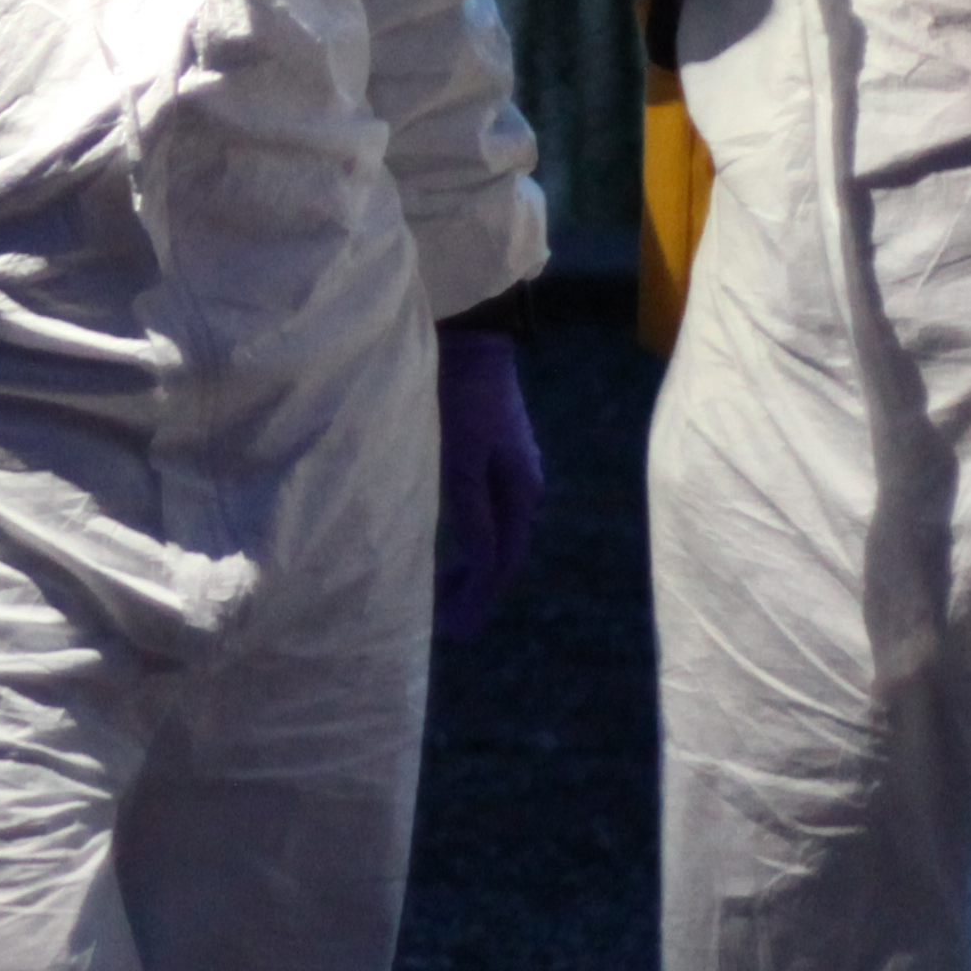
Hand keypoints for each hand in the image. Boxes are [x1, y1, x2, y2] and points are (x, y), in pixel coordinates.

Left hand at [433, 322, 543, 641]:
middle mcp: (524, 486)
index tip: (454, 630)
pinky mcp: (494, 457)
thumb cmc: (462, 396)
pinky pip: (487, 514)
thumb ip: (470, 511)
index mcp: (522, 490)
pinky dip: (472, 542)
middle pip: (504, 553)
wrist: (471, 339)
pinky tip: (451, 549)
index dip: (479, 598)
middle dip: (478, 591)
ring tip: (445, 595)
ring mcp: (511, 471)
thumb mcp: (462, 457)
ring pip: (496, 536)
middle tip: (448, 626)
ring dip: (474, 568)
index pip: (503, 561)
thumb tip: (481, 564)